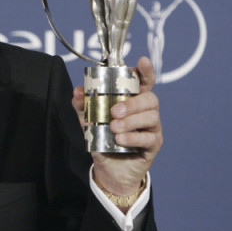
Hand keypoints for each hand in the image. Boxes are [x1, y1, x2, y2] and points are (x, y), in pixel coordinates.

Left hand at [72, 57, 162, 197]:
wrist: (108, 169)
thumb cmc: (102, 139)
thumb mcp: (88, 120)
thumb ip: (83, 105)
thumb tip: (78, 91)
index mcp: (132, 100)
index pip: (144, 82)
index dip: (146, 71)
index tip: (142, 62)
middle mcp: (146, 111)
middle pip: (150, 98)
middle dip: (132, 103)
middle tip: (114, 111)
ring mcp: (152, 128)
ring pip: (151, 117)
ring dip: (131, 121)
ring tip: (113, 127)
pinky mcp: (153, 145)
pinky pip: (148, 138)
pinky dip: (132, 137)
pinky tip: (119, 139)